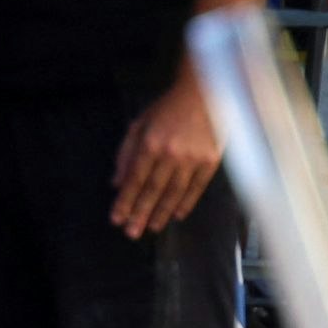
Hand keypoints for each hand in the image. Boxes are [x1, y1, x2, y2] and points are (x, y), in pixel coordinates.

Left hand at [111, 75, 222, 238]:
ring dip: (162, 212)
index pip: (134, 179)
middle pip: (153, 190)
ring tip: (152, 228)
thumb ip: (126, 153)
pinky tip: (177, 215)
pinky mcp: (211, 160)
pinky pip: (197, 187)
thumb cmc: (168, 108)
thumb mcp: (140, 124)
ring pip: (174, 192)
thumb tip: (116, 182)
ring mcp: (193, 158)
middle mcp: (170, 153)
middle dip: (140, 213)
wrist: (205, 93)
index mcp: (150, 142)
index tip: (116, 219)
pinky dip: (186, 202)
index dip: (124, 201)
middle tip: (131, 233)